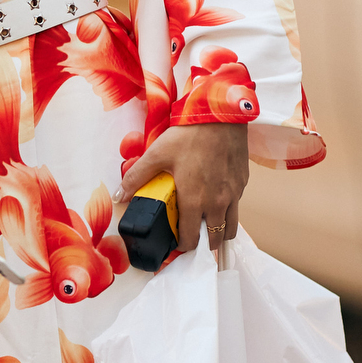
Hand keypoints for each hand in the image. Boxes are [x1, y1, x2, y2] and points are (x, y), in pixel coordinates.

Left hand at [117, 122, 248, 252]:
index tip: (176, 242)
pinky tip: (218, 201)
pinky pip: (237, 207)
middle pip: (213, 239)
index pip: (190, 239)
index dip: (182, 246)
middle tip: (193, 236)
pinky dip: (228, 211)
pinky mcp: (242, 184)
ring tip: (208, 226)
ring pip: (230, 228)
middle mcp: (216, 203)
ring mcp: (233, 195)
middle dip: (202, 243)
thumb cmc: (189, 135)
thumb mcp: (157, 154)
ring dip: (219, 232)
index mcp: (194, 201)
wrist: (220, 116)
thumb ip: (136, 177)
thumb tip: (119, 196)